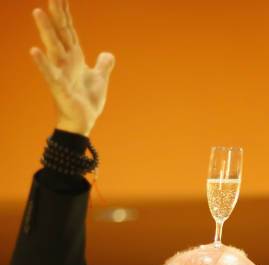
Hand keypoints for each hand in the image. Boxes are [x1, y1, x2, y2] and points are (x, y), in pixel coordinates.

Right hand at [30, 0, 114, 135]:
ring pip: (53, 47)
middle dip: (56, 14)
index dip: (65, 13)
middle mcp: (65, 61)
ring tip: (38, 12)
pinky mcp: (59, 87)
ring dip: (46, 30)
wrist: (82, 122)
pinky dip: (42, 63)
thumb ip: (103, 65)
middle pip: (60, 32)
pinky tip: (34, 51)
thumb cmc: (87, 102)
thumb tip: (108, 54)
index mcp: (74, 57)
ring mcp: (60, 72)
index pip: (68, 30)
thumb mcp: (99, 79)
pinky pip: (49, 73)